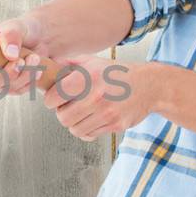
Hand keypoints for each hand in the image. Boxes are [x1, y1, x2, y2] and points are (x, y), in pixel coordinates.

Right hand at [0, 15, 46, 95]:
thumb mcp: (15, 27)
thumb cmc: (23, 28)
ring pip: (6, 89)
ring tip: (34, 58)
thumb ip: (10, 36)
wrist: (41, 36)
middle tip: (21, 60)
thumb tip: (10, 54)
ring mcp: (0, 79)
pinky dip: (29, 81)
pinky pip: (19, 90)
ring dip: (22, 77)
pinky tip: (37, 69)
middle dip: (6, 75)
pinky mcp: (14, 85)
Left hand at [41, 56, 160, 140]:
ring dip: (74, 123)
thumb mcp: (93, 62)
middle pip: (63, 118)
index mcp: (88, 77)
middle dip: (62, 113)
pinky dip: (86, 130)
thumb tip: (46, 66)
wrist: (149, 85)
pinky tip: (92, 119)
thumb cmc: (118, 73)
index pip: (54, 98)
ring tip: (81, 113)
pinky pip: (89, 135)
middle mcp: (97, 96)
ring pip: (75, 129)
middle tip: (69, 106)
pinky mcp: (115, 125)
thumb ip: (69, 64)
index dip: (51, 99)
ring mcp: (107, 113)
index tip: (55, 98)